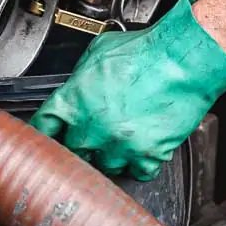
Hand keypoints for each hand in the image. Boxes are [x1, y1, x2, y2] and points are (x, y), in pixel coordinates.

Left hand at [30, 0, 225, 180]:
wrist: (182, 60)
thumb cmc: (146, 52)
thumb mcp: (98, 53)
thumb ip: (80, 78)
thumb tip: (77, 88)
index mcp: (72, 102)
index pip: (42, 128)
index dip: (44, 134)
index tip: (47, 139)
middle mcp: (91, 128)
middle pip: (72, 152)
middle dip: (81, 144)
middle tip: (94, 134)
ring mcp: (118, 146)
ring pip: (104, 167)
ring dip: (111, 155)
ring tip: (122, 136)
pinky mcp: (146, 156)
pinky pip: (138, 172)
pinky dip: (140, 163)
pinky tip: (143, 147)